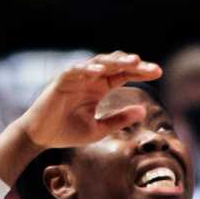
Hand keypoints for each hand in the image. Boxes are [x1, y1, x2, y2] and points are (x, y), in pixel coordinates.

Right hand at [19, 53, 162, 150]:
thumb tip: (143, 110)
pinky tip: (99, 71)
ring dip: (114, 61)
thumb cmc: (68, 132)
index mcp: (101, 88)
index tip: (158, 72)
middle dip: (134, 64)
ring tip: (132, 61)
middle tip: (152, 68)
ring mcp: (76, 78)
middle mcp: (90, 79)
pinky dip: (86, 70)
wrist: (41, 137)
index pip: (124, 74)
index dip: (141, 72)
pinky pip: (74, 71)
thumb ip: (120, 119)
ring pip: (98, 62)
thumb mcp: (100, 129)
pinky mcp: (60, 81)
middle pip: (115, 65)